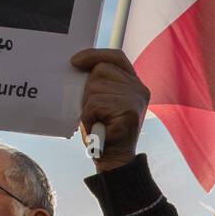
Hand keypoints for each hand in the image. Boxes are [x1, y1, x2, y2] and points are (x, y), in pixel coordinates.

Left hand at [70, 48, 148, 171]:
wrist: (114, 161)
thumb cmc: (103, 130)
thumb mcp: (104, 101)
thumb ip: (102, 84)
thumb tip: (79, 65)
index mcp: (134, 84)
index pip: (116, 57)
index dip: (94, 55)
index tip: (75, 61)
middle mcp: (139, 88)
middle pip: (101, 70)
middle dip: (89, 89)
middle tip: (94, 111)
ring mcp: (135, 99)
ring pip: (95, 87)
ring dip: (88, 106)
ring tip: (97, 121)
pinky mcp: (128, 111)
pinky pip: (95, 104)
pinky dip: (89, 116)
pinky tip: (98, 127)